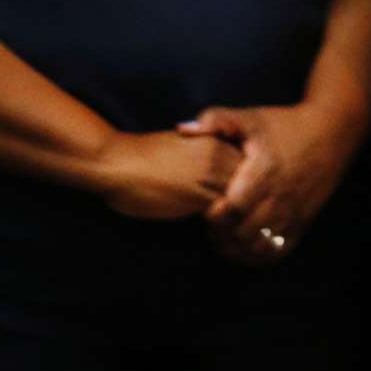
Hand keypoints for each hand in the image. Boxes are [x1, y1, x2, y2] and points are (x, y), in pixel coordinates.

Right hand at [91, 128, 241, 220]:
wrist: (116, 163)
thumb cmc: (144, 158)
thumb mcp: (186, 147)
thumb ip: (210, 157)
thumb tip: (227, 176)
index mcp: (218, 140)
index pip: (253, 163)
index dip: (252, 183)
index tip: (250, 199)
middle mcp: (220, 154)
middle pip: (255, 180)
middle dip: (252, 199)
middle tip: (249, 218)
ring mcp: (211, 174)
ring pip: (242, 198)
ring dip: (240, 213)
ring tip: (235, 228)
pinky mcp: (197, 195)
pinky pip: (224, 213)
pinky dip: (224, 223)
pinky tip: (216, 230)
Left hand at [178, 102, 364, 264]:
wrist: (333, 130)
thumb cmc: (286, 124)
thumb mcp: (251, 117)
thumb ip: (216, 120)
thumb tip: (182, 128)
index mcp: (265, 170)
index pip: (234, 208)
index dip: (216, 214)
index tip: (210, 207)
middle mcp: (281, 195)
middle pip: (244, 232)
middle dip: (222, 233)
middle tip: (214, 223)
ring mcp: (294, 211)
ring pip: (259, 246)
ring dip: (238, 247)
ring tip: (226, 236)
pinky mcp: (304, 221)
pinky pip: (277, 251)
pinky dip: (258, 255)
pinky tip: (246, 245)